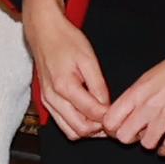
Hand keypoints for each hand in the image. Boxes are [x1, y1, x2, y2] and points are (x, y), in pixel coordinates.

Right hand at [19, 0, 111, 138]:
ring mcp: (47, 102)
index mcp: (64, 86)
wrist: (43, 32)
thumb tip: (107, 106)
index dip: (109, 118)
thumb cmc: (65, 41)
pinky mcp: (46, 101)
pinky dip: (77, 125)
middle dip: (100, 129)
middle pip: (80, 129)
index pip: (92, 114)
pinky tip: (90, 116)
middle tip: (115, 121)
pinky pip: (62, 123)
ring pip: (70, 131)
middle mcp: (53, 98)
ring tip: (103, 120)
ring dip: (88, 130)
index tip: (121, 116)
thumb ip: (98, 86)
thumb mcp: (88, 59)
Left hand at [94, 7, 164, 152]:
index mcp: (137, 92)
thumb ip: (135, 96)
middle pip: (124, 136)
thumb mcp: (148, 78)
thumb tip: (124, 114)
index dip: (111, 129)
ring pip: (147, 144)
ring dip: (151, 143)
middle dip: (129, 139)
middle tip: (137, 135)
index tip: (118, 130)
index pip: (110, 120)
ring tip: (156, 137)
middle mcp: (149, 104)